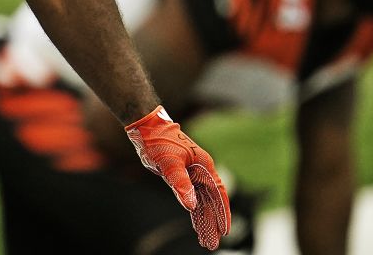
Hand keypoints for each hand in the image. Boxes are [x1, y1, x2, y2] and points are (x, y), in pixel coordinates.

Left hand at [125, 106, 230, 249]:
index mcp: (204, 166)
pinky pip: (191, 199)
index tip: (225, 230)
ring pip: (201, 203)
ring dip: (204, 221)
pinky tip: (197, 225)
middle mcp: (201, 172)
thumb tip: (191, 204)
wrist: (147, 129)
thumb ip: (180, 183)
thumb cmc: (159, 140)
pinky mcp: (182, 178)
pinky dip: (194, 212)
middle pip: (211, 202)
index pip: (218, 193)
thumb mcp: (169, 162)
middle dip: (212, 223)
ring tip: (206, 241)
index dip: (223, 212)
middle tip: (212, 244)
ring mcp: (192, 175)